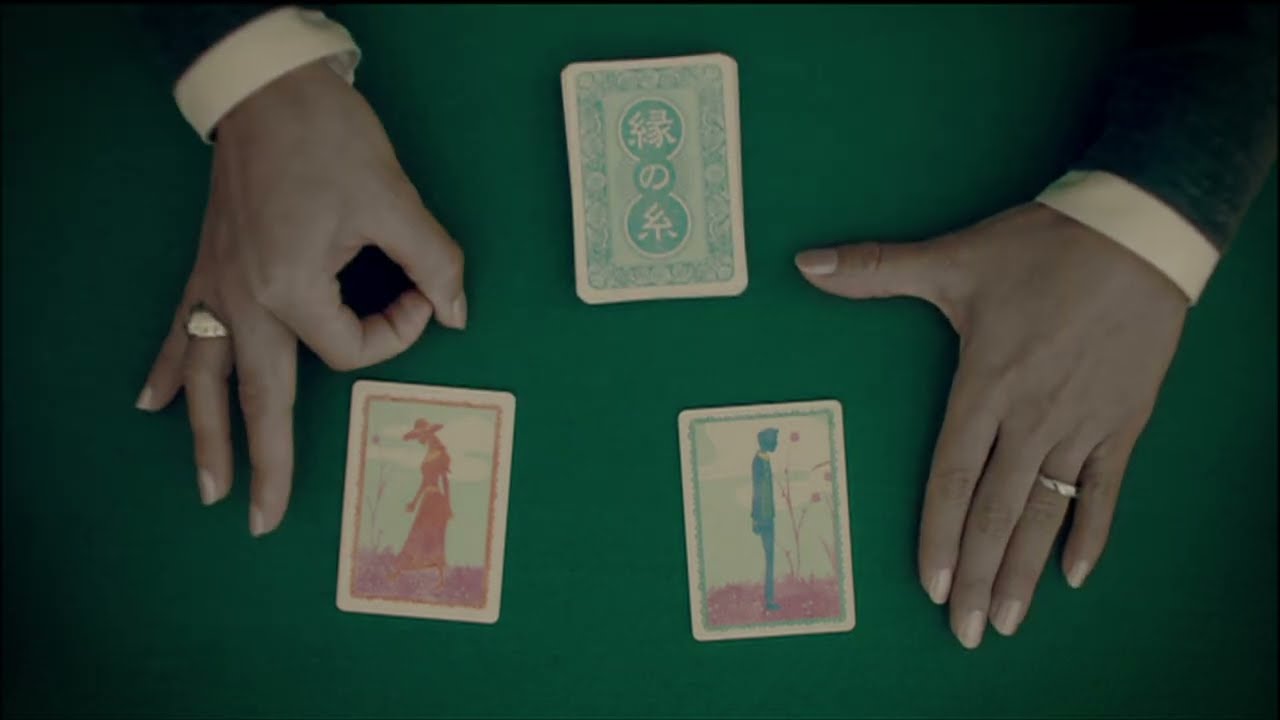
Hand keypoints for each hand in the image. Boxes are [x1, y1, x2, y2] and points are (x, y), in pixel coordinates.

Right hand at [135, 61, 464, 536]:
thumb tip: (455, 311)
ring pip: (205, 378)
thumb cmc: (329, 141)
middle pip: (256, 399)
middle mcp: (243, 300)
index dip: (399, 331)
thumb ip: (432, 263)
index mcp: (291, 287)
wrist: (267, 91)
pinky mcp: (206, 270)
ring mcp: (216, 288)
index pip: (353, 347)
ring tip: (209, 488)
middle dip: (264, 464)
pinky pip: (178, 332)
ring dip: (205, 437)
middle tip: (263, 520)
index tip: (422, 292)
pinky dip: (165, 369)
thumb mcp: (394, 199)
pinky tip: (147, 404)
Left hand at [796, 203, 1187, 647]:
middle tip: (967, 631)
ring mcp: (1081, 424)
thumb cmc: (1042, 250)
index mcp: (985, 386)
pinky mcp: (1125, 422)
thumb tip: (804, 264)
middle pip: (998, 511)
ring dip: (1027, 570)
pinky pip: (1107, 490)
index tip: (932, 585)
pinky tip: (1075, 575)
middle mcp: (1031, 417)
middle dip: (980, 576)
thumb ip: (877, 269)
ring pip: (1047, 512)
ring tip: (1011, 621)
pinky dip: (1092, 532)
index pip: (953, 477)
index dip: (940, 534)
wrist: (1139, 234)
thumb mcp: (954, 259)